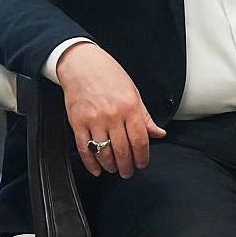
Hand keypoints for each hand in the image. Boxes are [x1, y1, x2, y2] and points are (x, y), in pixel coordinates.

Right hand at [57, 43, 166, 178]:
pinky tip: (97, 169)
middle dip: (127, 166)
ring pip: (104, 152)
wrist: (82, 65)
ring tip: (115, 169)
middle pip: (123, 150)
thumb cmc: (109, 75)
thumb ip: (145, 116)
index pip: (140, 140)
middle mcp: (113, 115)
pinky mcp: (77, 123)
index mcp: (130, 107)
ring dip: (111, 166)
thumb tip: (158, 133)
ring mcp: (94, 120)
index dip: (143, 156)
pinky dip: (91, 163)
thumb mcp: (134, 92)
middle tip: (129, 172)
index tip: (142, 163)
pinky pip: (85, 149)